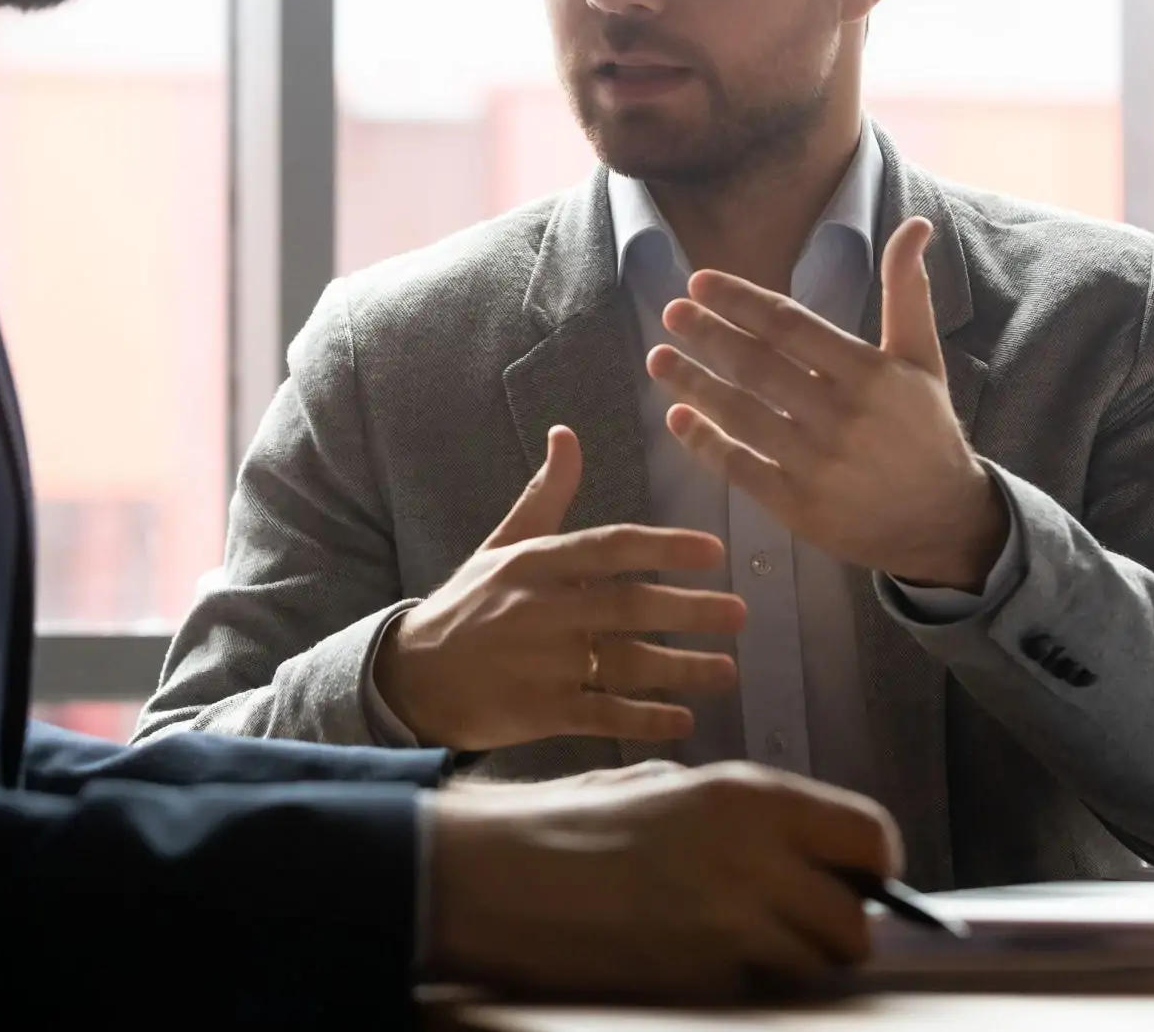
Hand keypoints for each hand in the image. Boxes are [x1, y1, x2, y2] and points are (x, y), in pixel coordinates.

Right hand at [374, 426, 746, 750]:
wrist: (413, 675)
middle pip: (630, 607)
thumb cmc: (469, 605)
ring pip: (626, 663)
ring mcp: (543, 663)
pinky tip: (684, 720)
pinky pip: (605, 715)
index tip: (715, 550)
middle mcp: (543, 609)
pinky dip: (646, 718)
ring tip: (728, 671)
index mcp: (537, 562)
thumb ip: (545, 495)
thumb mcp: (503, 544)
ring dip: (683, 669)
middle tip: (741, 614)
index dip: (666, 547)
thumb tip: (567, 432)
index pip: (611, 547)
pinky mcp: (540, 711)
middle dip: (691, 610)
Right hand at [427, 761, 899, 999]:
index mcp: (750, 797)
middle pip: (857, 924)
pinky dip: (746, 984)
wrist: (499, 878)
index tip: (854, 881)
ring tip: (744, 941)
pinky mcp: (700, 982)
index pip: (872, 837)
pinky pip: (759, 991)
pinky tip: (700, 958)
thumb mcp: (672, 786)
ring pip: (815, 967)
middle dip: (838, 932)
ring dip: (794, 963)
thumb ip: (749, 817)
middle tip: (800, 925)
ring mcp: (728, 928)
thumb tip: (811, 853)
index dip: (873, 868)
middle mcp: (754, 859)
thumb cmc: (574, 824)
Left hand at [645, 216, 1007, 589]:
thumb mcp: (922, 358)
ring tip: (659, 358)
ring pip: (740, 415)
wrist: (943, 521)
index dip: (740, 301)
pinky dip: (704, 441)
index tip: (699, 282)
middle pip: (757, 367)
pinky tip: (678, 416)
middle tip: (670, 312)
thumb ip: (907, 292)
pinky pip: (739, 467)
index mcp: (871, 374)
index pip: (790, 326)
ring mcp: (818, 465)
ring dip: (692, 383)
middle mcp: (842, 417)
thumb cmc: (925, 428)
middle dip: (707, 335)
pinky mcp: (799, 508)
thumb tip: (915, 225)